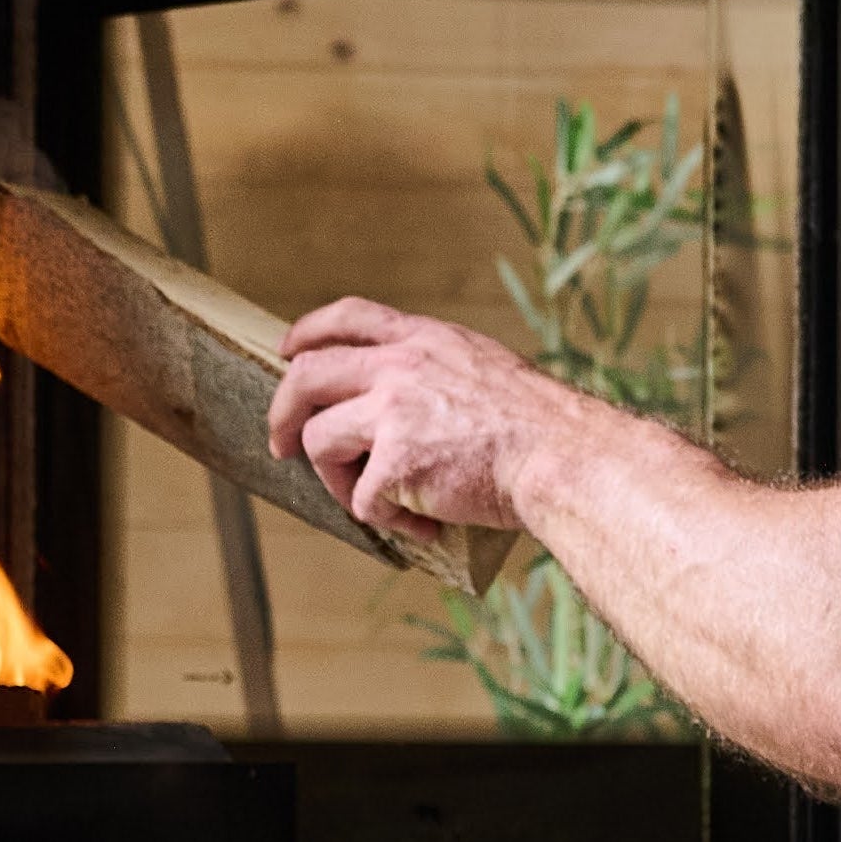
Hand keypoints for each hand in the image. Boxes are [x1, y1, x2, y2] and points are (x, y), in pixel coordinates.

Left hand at [270, 299, 605, 542]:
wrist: (559, 455)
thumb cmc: (537, 425)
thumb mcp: (483, 368)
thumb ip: (437, 374)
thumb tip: (407, 405)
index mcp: (423, 340)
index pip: (349, 317)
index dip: (308, 332)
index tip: (288, 351)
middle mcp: (399, 366)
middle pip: (306, 377)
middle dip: (281, 413)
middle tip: (281, 445)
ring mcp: (392, 413)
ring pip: (319, 442)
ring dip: (337, 481)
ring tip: (379, 502)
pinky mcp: (395, 463)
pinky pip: (363, 500)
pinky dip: (391, 521)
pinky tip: (425, 524)